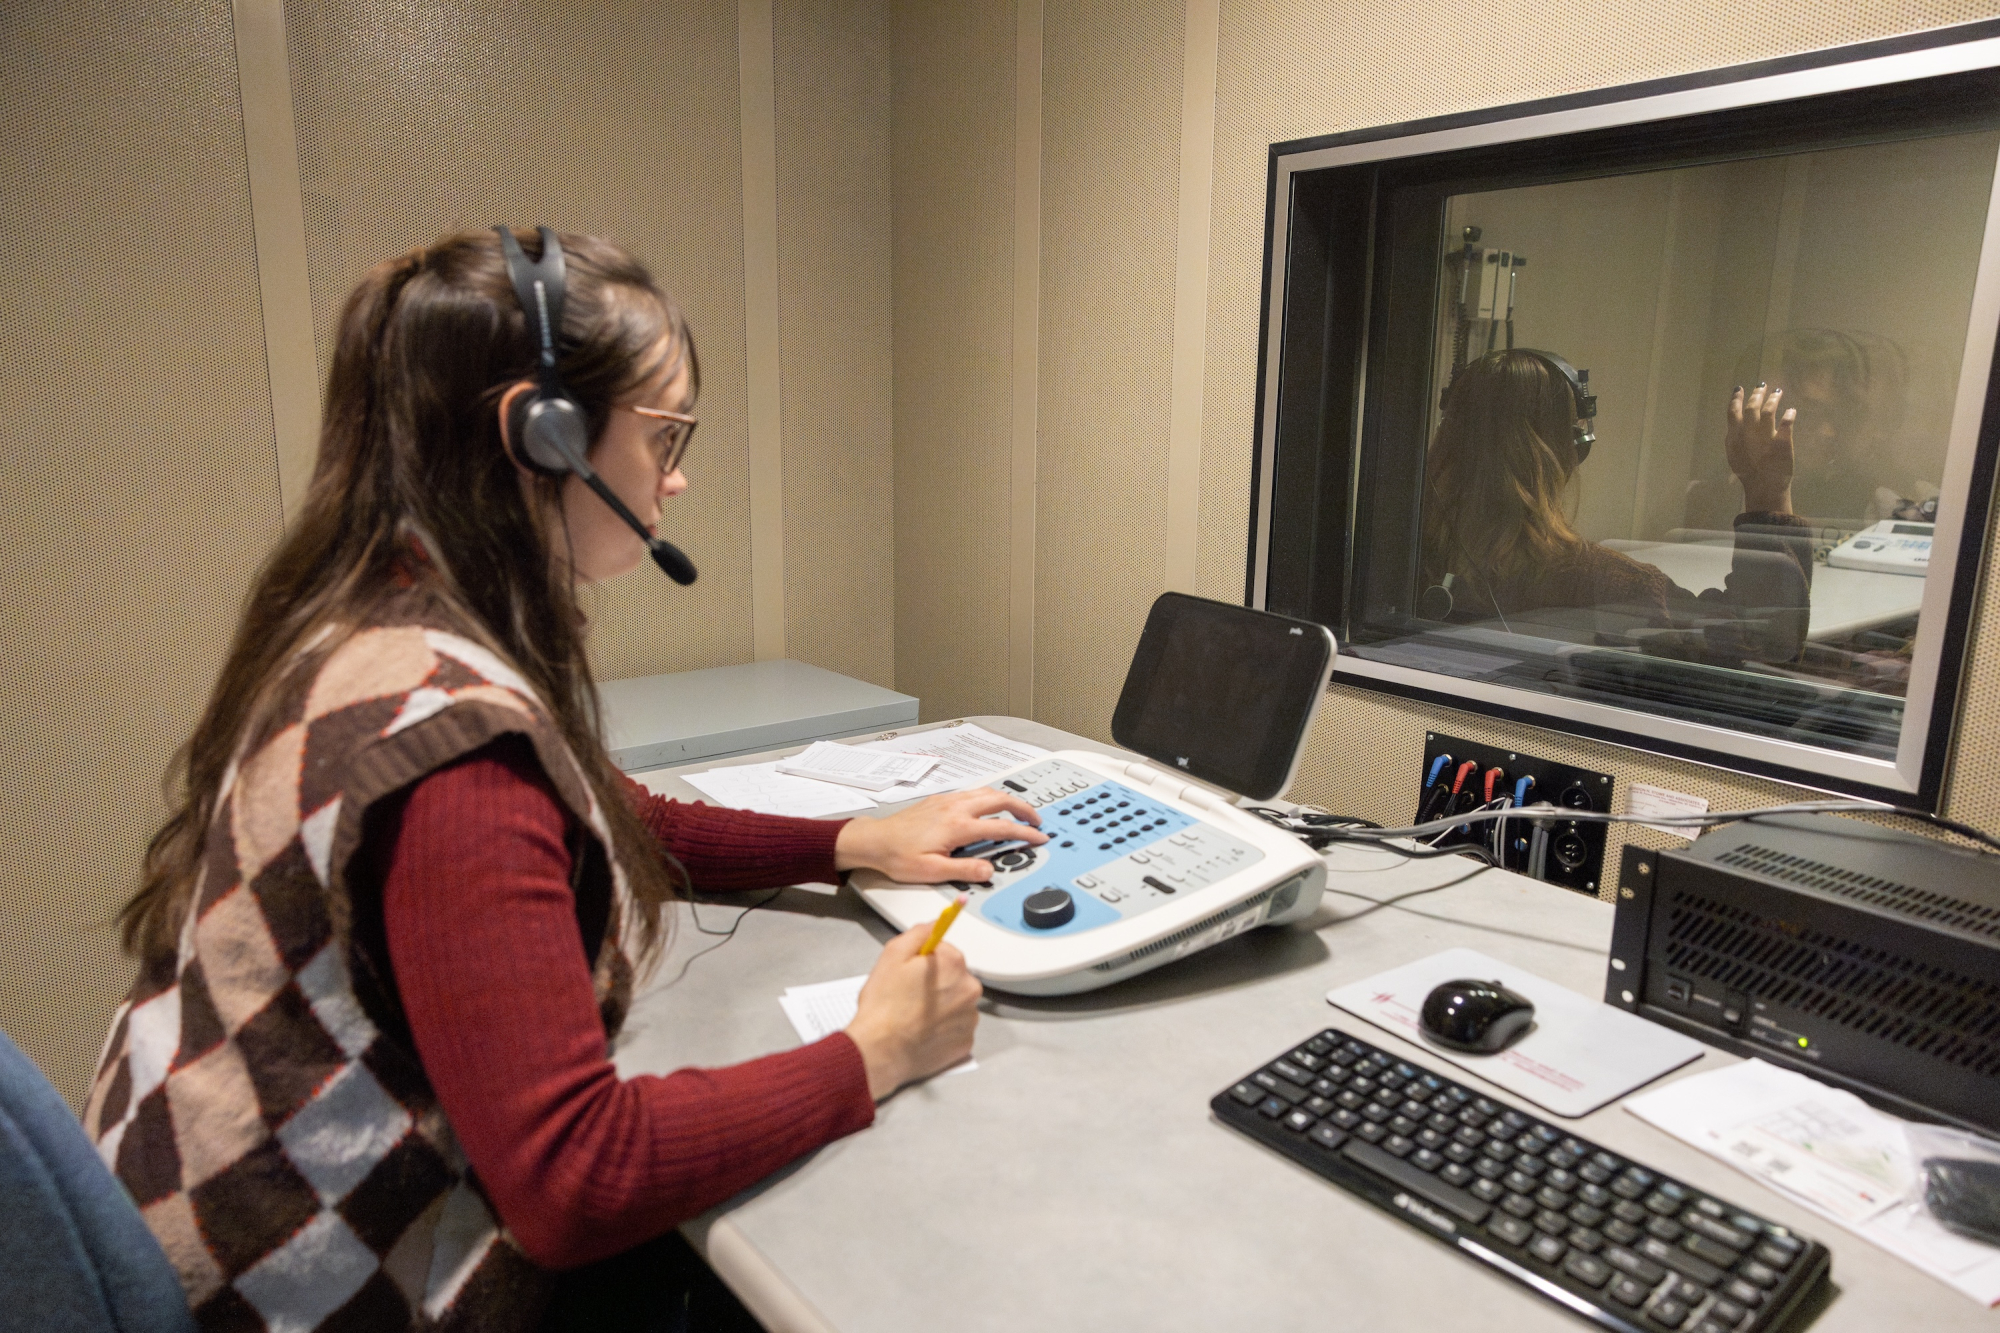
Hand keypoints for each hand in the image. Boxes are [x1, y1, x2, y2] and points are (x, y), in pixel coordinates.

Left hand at [833, 787, 1047, 883]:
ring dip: (1007, 800)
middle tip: (1036, 821)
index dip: (1025, 833)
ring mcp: (947, 801)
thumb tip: (989, 871)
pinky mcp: (939, 801)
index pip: (1001, 827)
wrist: (875, 841)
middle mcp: (955, 808)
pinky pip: (973, 793)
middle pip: (999, 800)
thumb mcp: (932, 872)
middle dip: (1022, 808)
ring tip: (1019, 812)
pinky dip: (990, 797)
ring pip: (986, 792)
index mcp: (958, 826)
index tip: (1039, 838)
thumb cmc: (898, 857)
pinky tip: (989, 807)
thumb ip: (964, 871)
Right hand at [845, 922, 982, 1097]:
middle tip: (909, 994)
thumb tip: (933, 925)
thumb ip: (918, 933)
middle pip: (954, 976)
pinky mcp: (966, 1042)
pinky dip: (944, 1028)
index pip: (945, 950)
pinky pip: (957, 1027)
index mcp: (953, 963)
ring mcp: (969, 1018)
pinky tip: (924, 1030)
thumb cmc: (883, 1007)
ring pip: (957, 1002)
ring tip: (915, 1015)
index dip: (925, 959)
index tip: (914, 970)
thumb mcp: (892, 955)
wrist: (881, 1050)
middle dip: (936, 982)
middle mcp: (969, 989)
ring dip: (942, 1005)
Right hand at [1726, 382, 1796, 513]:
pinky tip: (1792, 410)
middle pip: (1751, 408)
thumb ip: (1734, 439)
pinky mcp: (1783, 442)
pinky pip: (1787, 423)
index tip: (1739, 389)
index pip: (1733, 412)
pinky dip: (1789, 415)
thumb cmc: (1748, 473)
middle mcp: (1749, 434)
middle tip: (1762, 386)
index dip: (1736, 399)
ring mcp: (1766, 437)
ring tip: (1778, 392)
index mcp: (1735, 437)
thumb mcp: (1734, 455)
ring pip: (1769, 411)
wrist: (1763, 487)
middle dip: (1756, 395)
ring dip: (1773, 400)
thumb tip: (1735, 425)